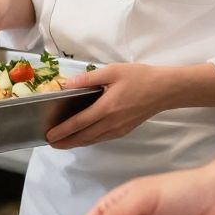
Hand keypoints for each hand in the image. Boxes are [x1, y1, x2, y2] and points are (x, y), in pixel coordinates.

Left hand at [46, 63, 178, 148]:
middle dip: (66, 142)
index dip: (62, 131)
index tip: (49, 136)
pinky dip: (89, 140)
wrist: (166, 89)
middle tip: (50, 143)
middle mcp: (112, 122)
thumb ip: (88, 79)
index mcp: (107, 108)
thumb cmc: (140, 77)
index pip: (79, 123)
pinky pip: (103, 138)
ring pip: (93, 140)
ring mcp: (119, 129)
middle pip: (84, 137)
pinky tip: (82, 138)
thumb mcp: (112, 71)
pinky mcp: (125, 130)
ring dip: (76, 143)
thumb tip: (67, 85)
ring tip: (62, 143)